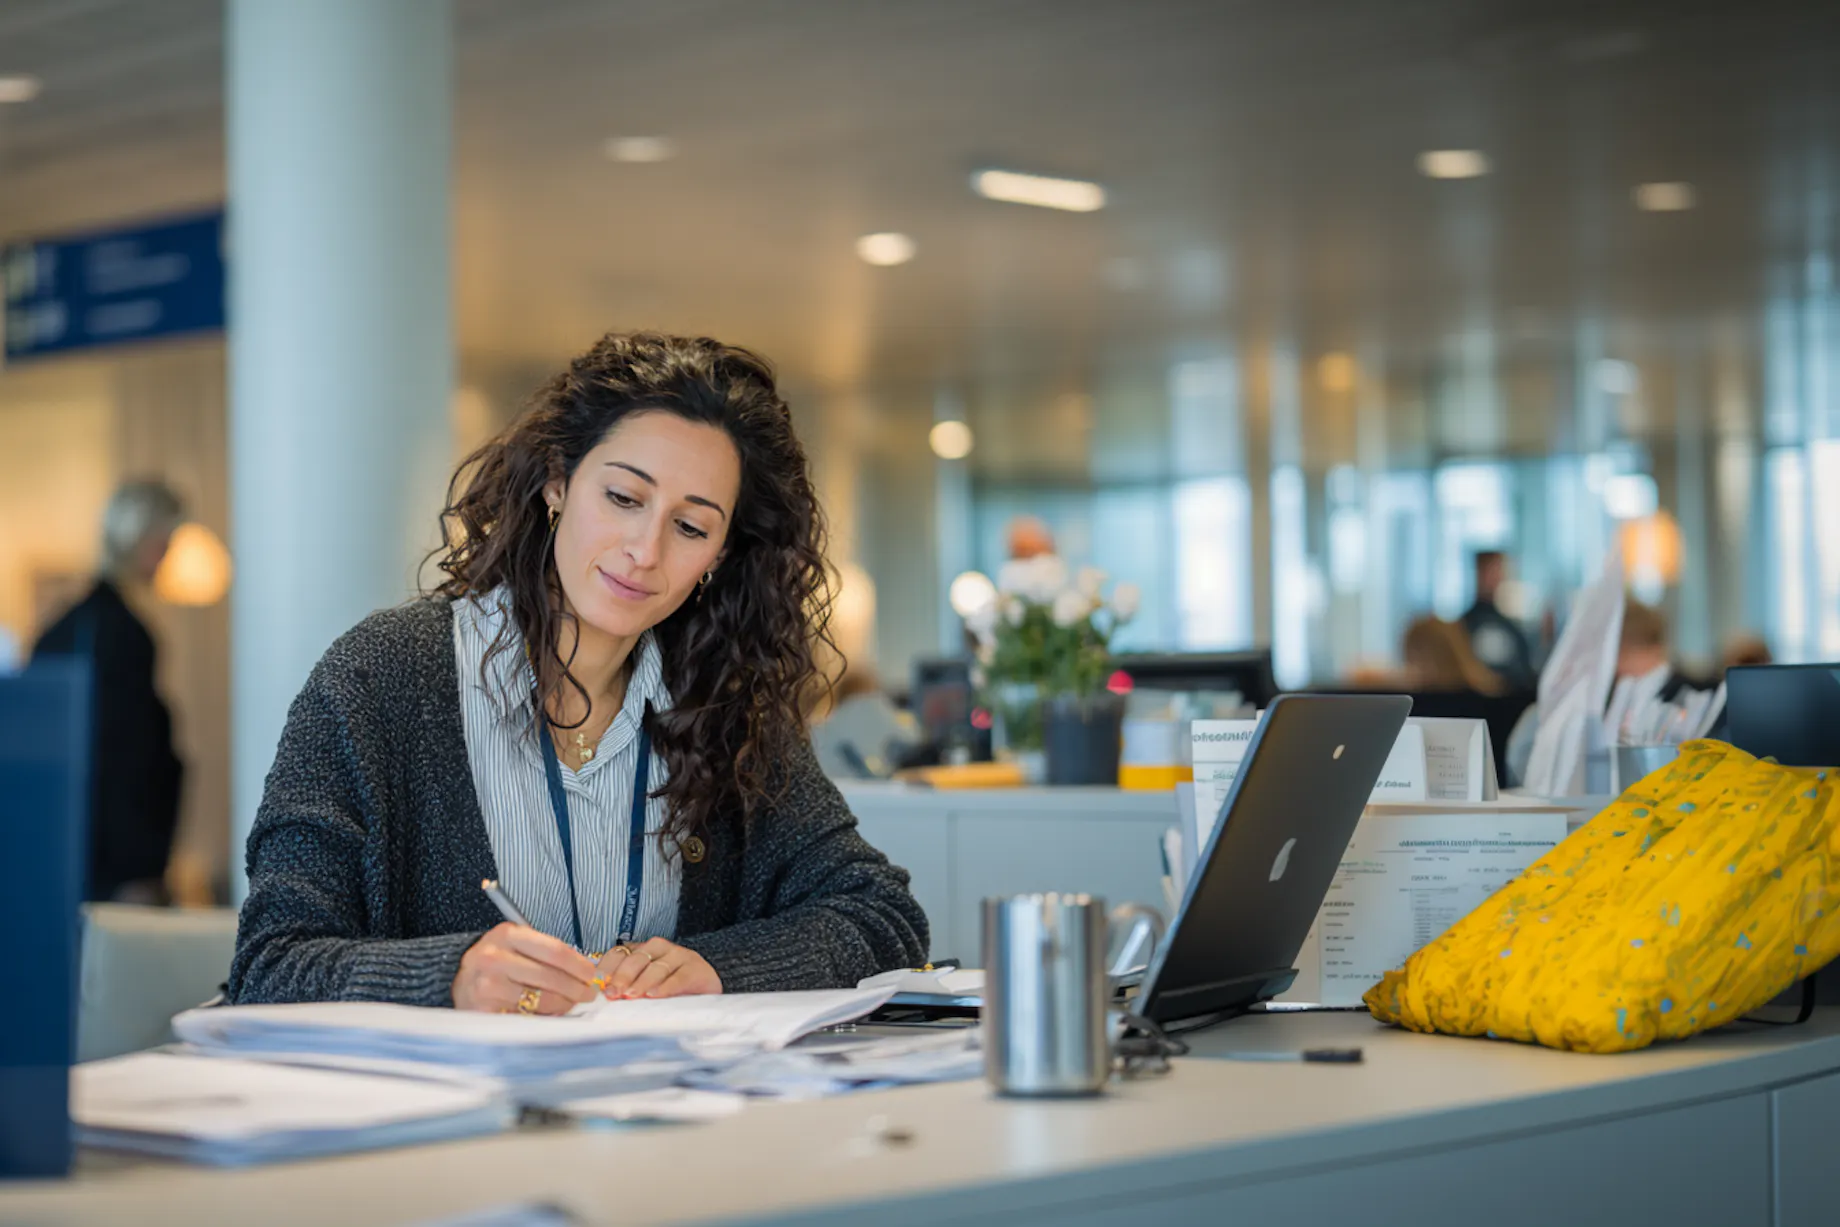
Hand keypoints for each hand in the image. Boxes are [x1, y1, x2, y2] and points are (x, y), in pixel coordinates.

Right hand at [452, 923, 599, 1013]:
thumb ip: (546, 955)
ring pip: (540, 1000)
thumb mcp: (518, 945)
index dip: (579, 965)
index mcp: (508, 934)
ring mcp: (486, 985)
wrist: (461, 978)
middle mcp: (494, 957)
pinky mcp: (483, 1010)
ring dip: (562, 1005)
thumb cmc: (499, 961)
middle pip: (550, 977)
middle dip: (576, 989)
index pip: (555, 950)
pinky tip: (549, 1014)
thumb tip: (586, 974)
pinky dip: (542, 1017)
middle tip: (589, 995)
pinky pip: (524, 1016)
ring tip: (570, 1004)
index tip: (592, 976)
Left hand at [594, 937, 722, 999]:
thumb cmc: (671, 989)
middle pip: (636, 959)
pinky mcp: (695, 968)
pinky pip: (678, 977)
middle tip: (613, 994)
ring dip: (642, 982)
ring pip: (656, 967)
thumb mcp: (645, 986)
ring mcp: (679, 956)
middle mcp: (659, 948)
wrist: (707, 987)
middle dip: (622, 977)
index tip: (599, 986)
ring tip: (632, 995)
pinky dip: (666, 986)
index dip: (607, 969)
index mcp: (642, 950)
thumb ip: (625, 987)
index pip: (619, 953)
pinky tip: (655, 995)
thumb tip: (601, 998)